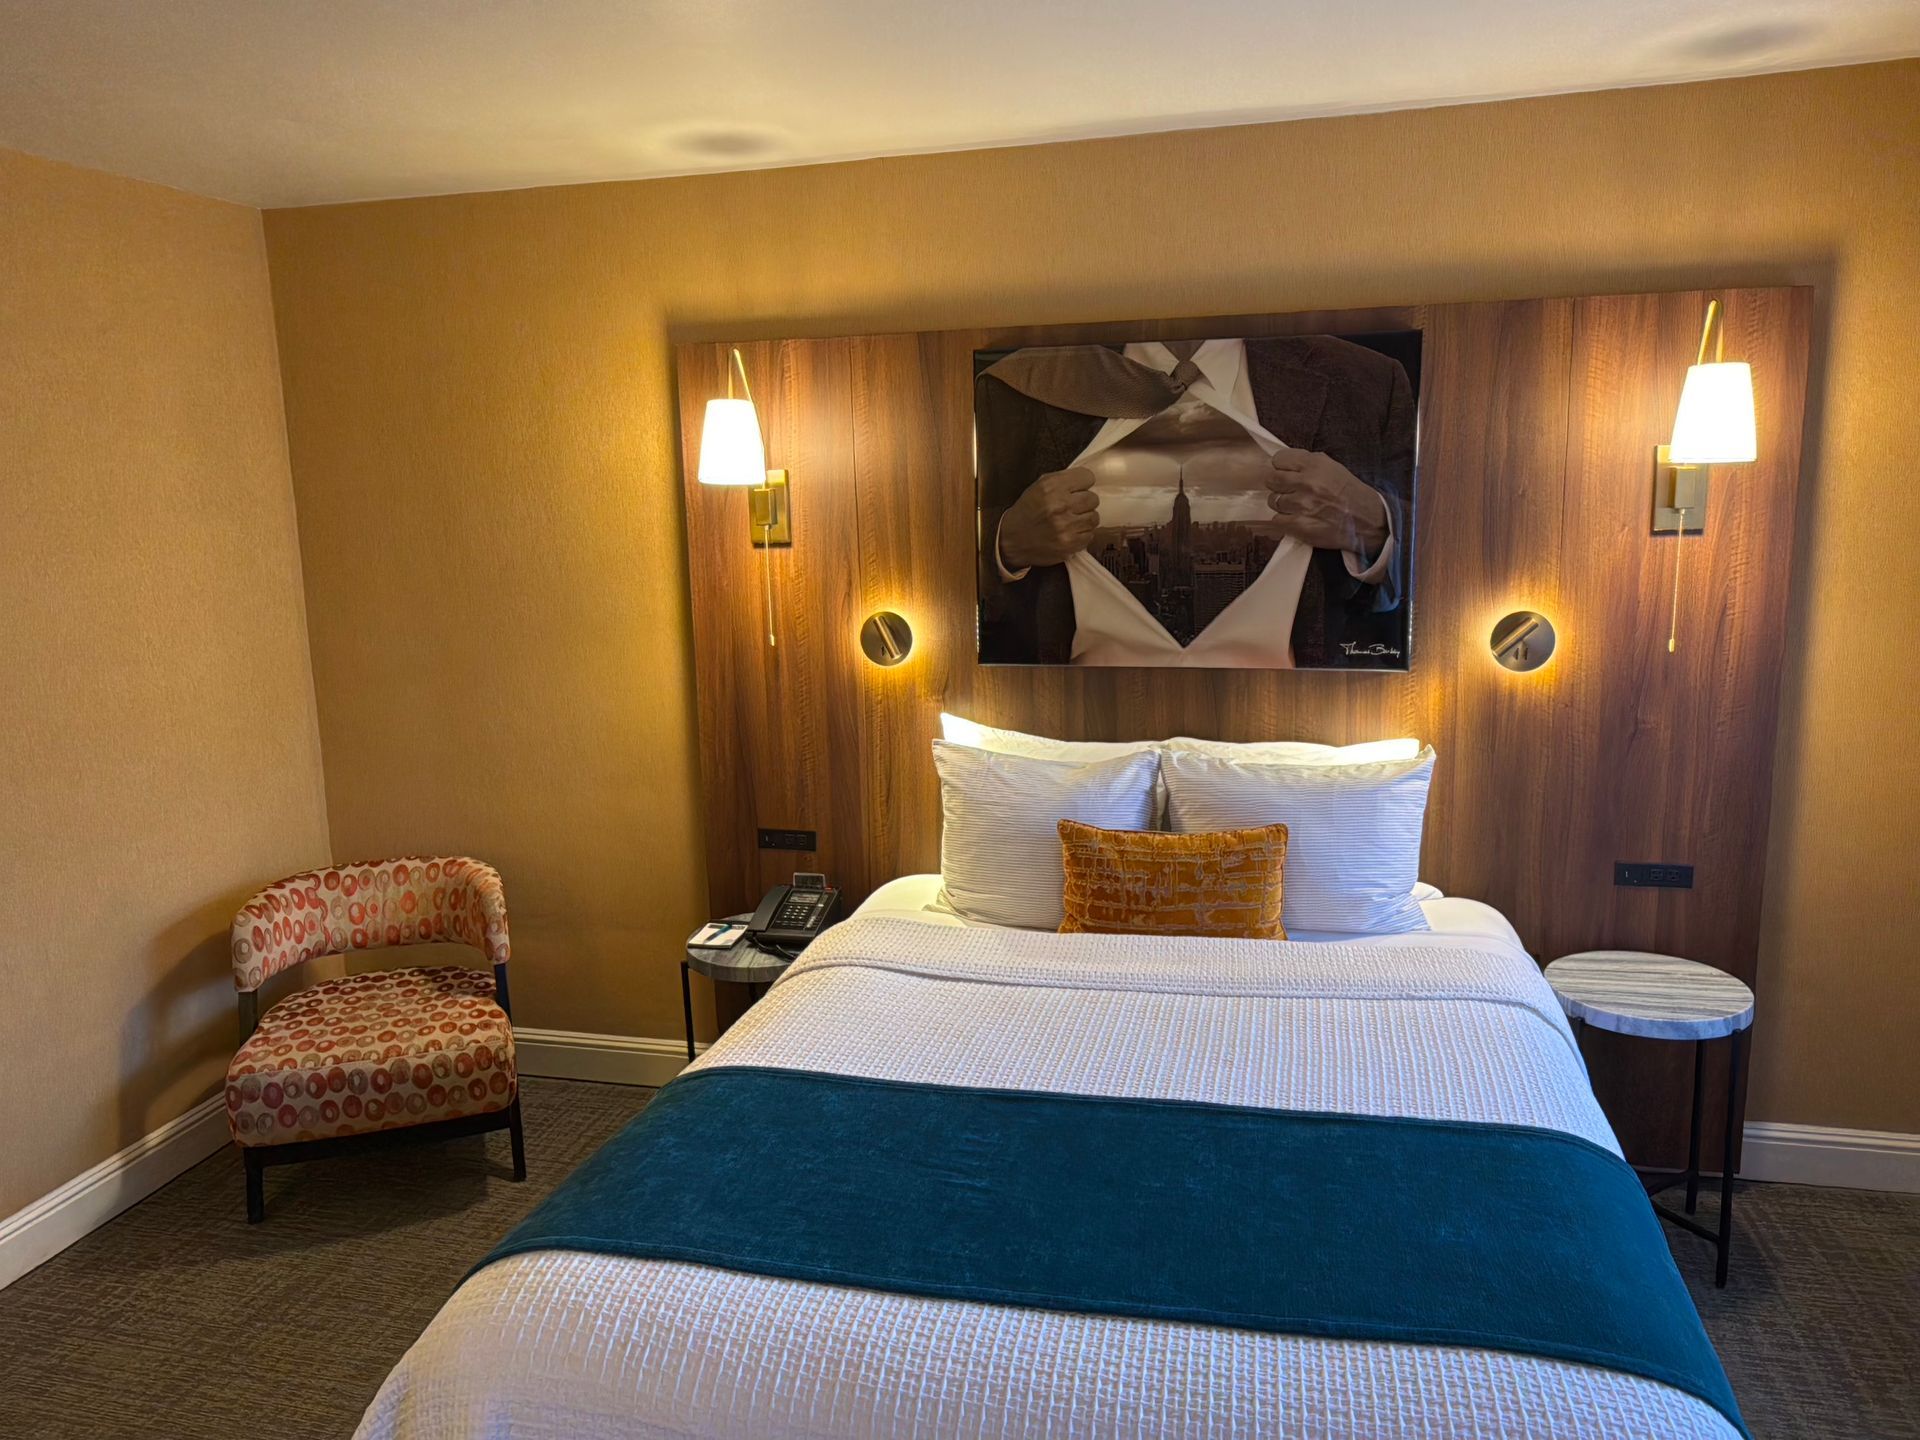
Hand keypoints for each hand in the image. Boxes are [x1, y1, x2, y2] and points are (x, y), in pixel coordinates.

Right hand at [998, 467, 1097, 569]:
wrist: (1011, 539)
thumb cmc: (1027, 511)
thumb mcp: (1039, 486)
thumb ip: (1063, 480)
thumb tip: (1087, 480)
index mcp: (1051, 487)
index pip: (1087, 477)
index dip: (1083, 483)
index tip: (1078, 489)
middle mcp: (1060, 505)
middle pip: (1093, 498)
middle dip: (1085, 502)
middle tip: (1073, 507)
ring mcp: (1066, 526)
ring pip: (1094, 517)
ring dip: (1085, 519)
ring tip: (1071, 520)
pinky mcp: (1069, 544)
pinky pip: (1089, 535)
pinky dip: (1082, 534)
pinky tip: (1070, 532)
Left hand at [1266, 451, 1388, 553]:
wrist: (1367, 521)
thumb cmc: (1350, 493)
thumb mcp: (1332, 467)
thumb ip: (1307, 463)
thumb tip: (1282, 464)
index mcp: (1315, 464)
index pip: (1279, 459)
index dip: (1281, 467)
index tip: (1286, 473)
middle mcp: (1307, 482)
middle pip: (1272, 479)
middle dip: (1279, 486)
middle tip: (1291, 492)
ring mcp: (1301, 504)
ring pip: (1274, 501)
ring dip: (1282, 505)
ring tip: (1298, 508)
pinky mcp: (1299, 525)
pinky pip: (1276, 520)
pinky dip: (1284, 521)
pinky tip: (1297, 520)